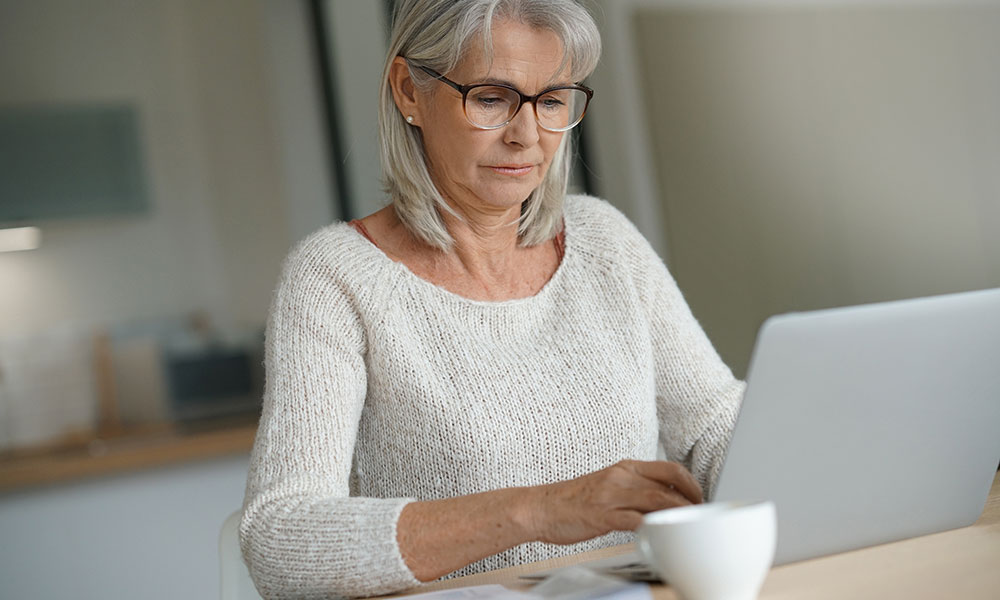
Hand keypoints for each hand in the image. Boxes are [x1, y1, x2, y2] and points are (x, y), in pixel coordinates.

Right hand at [525, 460, 702, 544]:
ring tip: (686, 525)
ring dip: (676, 514)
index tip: (699, 497)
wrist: (541, 507)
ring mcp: (611, 495)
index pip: (668, 468)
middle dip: (690, 500)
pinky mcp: (602, 515)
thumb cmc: (575, 500)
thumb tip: (663, 500)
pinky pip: (634, 520)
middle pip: (667, 484)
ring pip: (655, 500)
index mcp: (624, 468)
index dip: (689, 482)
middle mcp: (620, 477)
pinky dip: (651, 527)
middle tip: (699, 514)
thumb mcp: (608, 485)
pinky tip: (660, 534)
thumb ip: (634, 488)